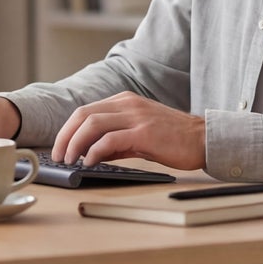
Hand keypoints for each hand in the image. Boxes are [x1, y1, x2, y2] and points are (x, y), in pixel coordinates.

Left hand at [52, 92, 205, 170]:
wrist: (204, 139)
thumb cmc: (174, 139)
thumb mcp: (140, 134)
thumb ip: (116, 141)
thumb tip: (91, 154)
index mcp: (125, 101)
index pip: (85, 111)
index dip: (67, 129)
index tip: (60, 147)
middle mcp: (128, 104)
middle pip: (83, 114)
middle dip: (64, 136)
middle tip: (58, 156)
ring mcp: (136, 117)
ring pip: (92, 124)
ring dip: (75, 144)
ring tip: (70, 161)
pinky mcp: (144, 133)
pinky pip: (109, 139)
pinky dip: (94, 151)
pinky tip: (90, 162)